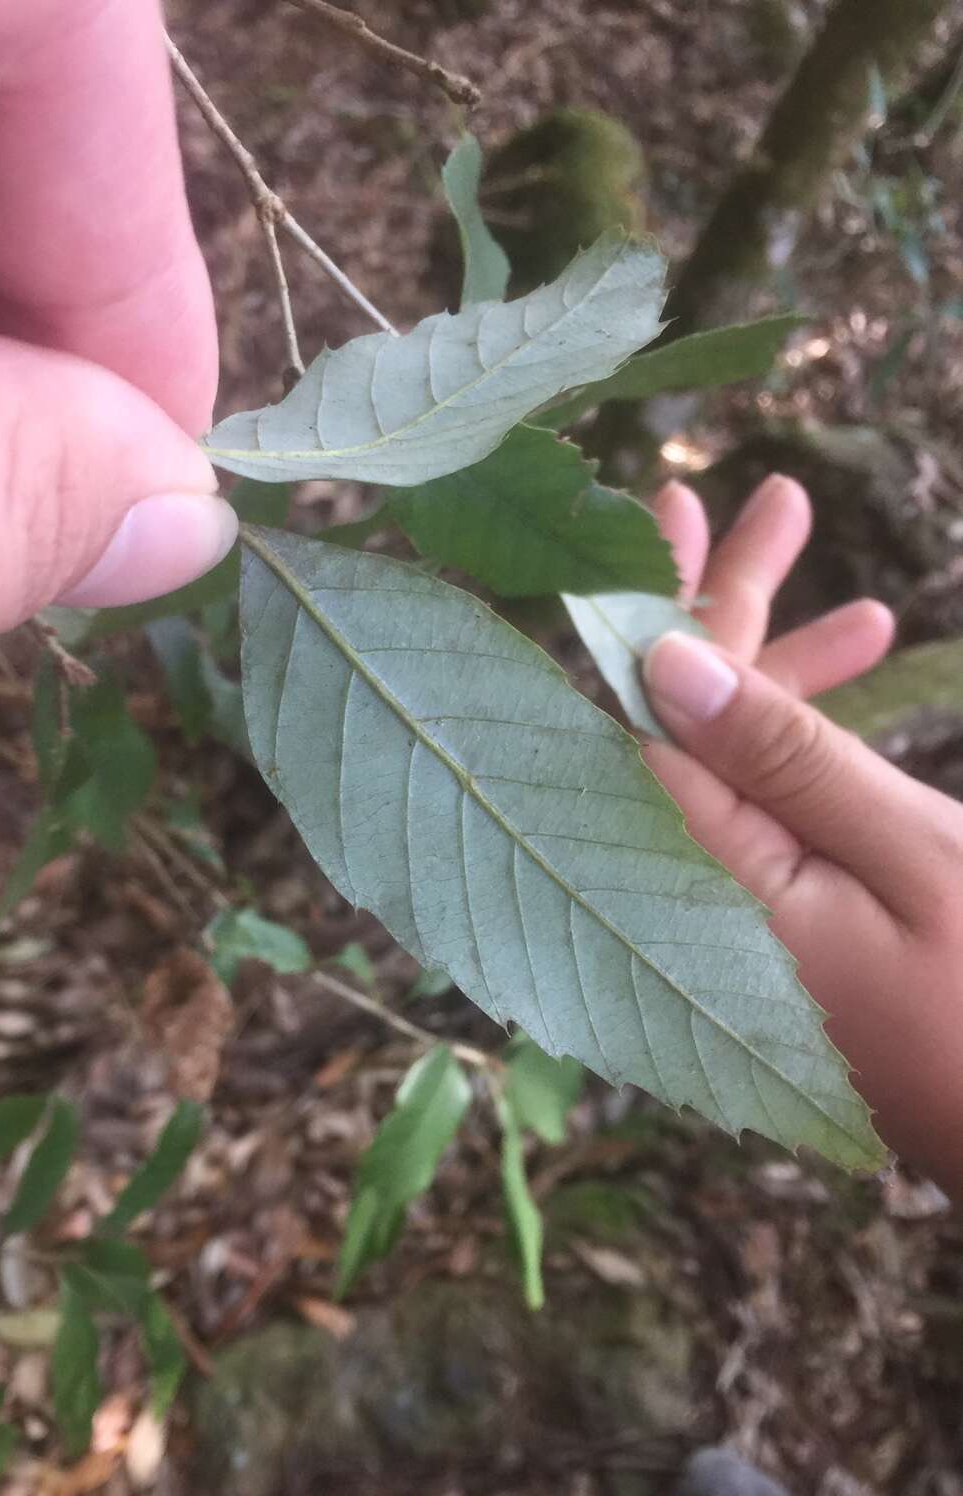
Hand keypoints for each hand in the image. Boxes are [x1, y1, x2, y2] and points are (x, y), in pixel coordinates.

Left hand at [643, 476, 962, 1195]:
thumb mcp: (911, 862)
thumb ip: (787, 761)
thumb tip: (666, 658)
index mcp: (701, 887)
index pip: (642, 720)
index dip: (652, 603)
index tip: (673, 504)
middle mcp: (694, 903)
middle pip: (681, 729)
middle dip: (726, 612)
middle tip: (774, 502)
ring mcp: (737, 924)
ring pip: (733, 766)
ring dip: (787, 674)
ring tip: (870, 608)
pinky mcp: (783, 936)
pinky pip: (771, 816)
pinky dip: (812, 748)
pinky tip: (869, 669)